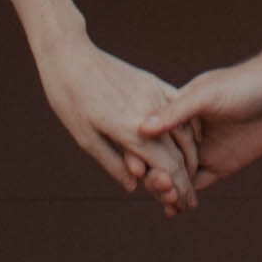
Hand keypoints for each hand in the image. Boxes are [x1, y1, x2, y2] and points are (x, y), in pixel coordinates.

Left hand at [34, 27, 199, 210]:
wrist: (70, 55)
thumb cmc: (69, 99)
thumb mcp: (85, 138)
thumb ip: (112, 163)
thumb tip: (134, 185)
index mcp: (130, 131)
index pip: (166, 167)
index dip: (178, 190)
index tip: (186, 205)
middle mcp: (148, 114)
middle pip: (178, 154)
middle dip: (186, 181)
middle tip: (191, 202)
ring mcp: (153, 95)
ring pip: (183, 131)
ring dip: (190, 156)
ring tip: (191, 176)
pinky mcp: (152, 82)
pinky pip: (178, 107)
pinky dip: (187, 127)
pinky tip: (191, 139)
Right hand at [149, 52, 261, 192]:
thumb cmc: (244, 83)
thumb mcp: (208, 95)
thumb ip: (177, 112)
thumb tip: (142, 128)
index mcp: (177, 110)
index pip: (150, 137)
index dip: (139, 153)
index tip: (135, 169)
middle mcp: (186, 133)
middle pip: (161, 160)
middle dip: (155, 176)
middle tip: (160, 187)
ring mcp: (203, 150)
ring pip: (177, 176)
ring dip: (167, 190)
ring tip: (167, 202)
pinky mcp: (221, 165)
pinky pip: (196, 185)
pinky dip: (184, 198)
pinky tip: (174, 210)